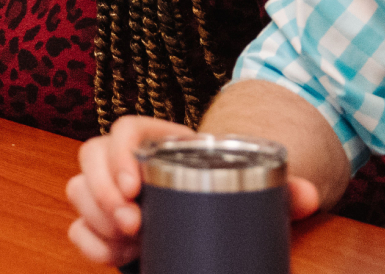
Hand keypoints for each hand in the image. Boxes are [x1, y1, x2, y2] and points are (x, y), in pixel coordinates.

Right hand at [65, 117, 322, 265]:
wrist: (216, 210)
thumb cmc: (230, 190)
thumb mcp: (255, 186)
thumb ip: (283, 190)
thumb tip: (307, 196)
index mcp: (158, 139)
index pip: (124, 129)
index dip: (119, 154)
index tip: (136, 186)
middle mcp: (126, 161)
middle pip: (89, 157)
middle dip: (101, 192)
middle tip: (132, 225)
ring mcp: (109, 192)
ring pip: (77, 191)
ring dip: (95, 218)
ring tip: (128, 243)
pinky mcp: (103, 224)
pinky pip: (78, 228)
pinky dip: (90, 242)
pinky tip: (116, 255)